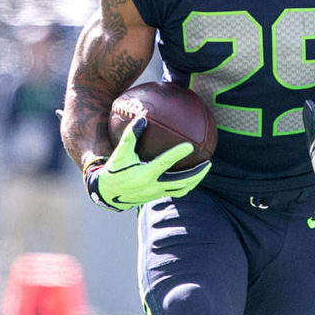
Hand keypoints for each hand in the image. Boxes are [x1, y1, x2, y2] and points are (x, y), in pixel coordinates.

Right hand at [84, 116, 210, 210]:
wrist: (107, 193)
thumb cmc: (114, 170)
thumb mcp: (120, 153)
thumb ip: (131, 136)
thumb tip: (143, 117)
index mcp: (144, 174)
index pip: (164, 163)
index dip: (177, 154)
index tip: (190, 146)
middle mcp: (153, 186)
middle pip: (181, 182)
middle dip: (197, 173)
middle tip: (208, 162)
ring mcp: (156, 193)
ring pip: (182, 189)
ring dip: (195, 180)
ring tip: (205, 169)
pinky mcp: (157, 197)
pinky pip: (176, 191)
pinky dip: (187, 184)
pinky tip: (193, 175)